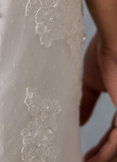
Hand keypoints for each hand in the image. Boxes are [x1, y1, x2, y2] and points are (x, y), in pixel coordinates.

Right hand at [81, 30, 116, 160]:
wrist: (112, 41)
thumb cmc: (104, 53)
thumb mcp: (91, 83)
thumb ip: (86, 102)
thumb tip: (78, 119)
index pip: (114, 134)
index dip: (101, 147)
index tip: (86, 154)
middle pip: (116, 143)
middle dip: (101, 156)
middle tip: (85, 161)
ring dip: (102, 157)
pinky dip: (106, 152)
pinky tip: (93, 158)